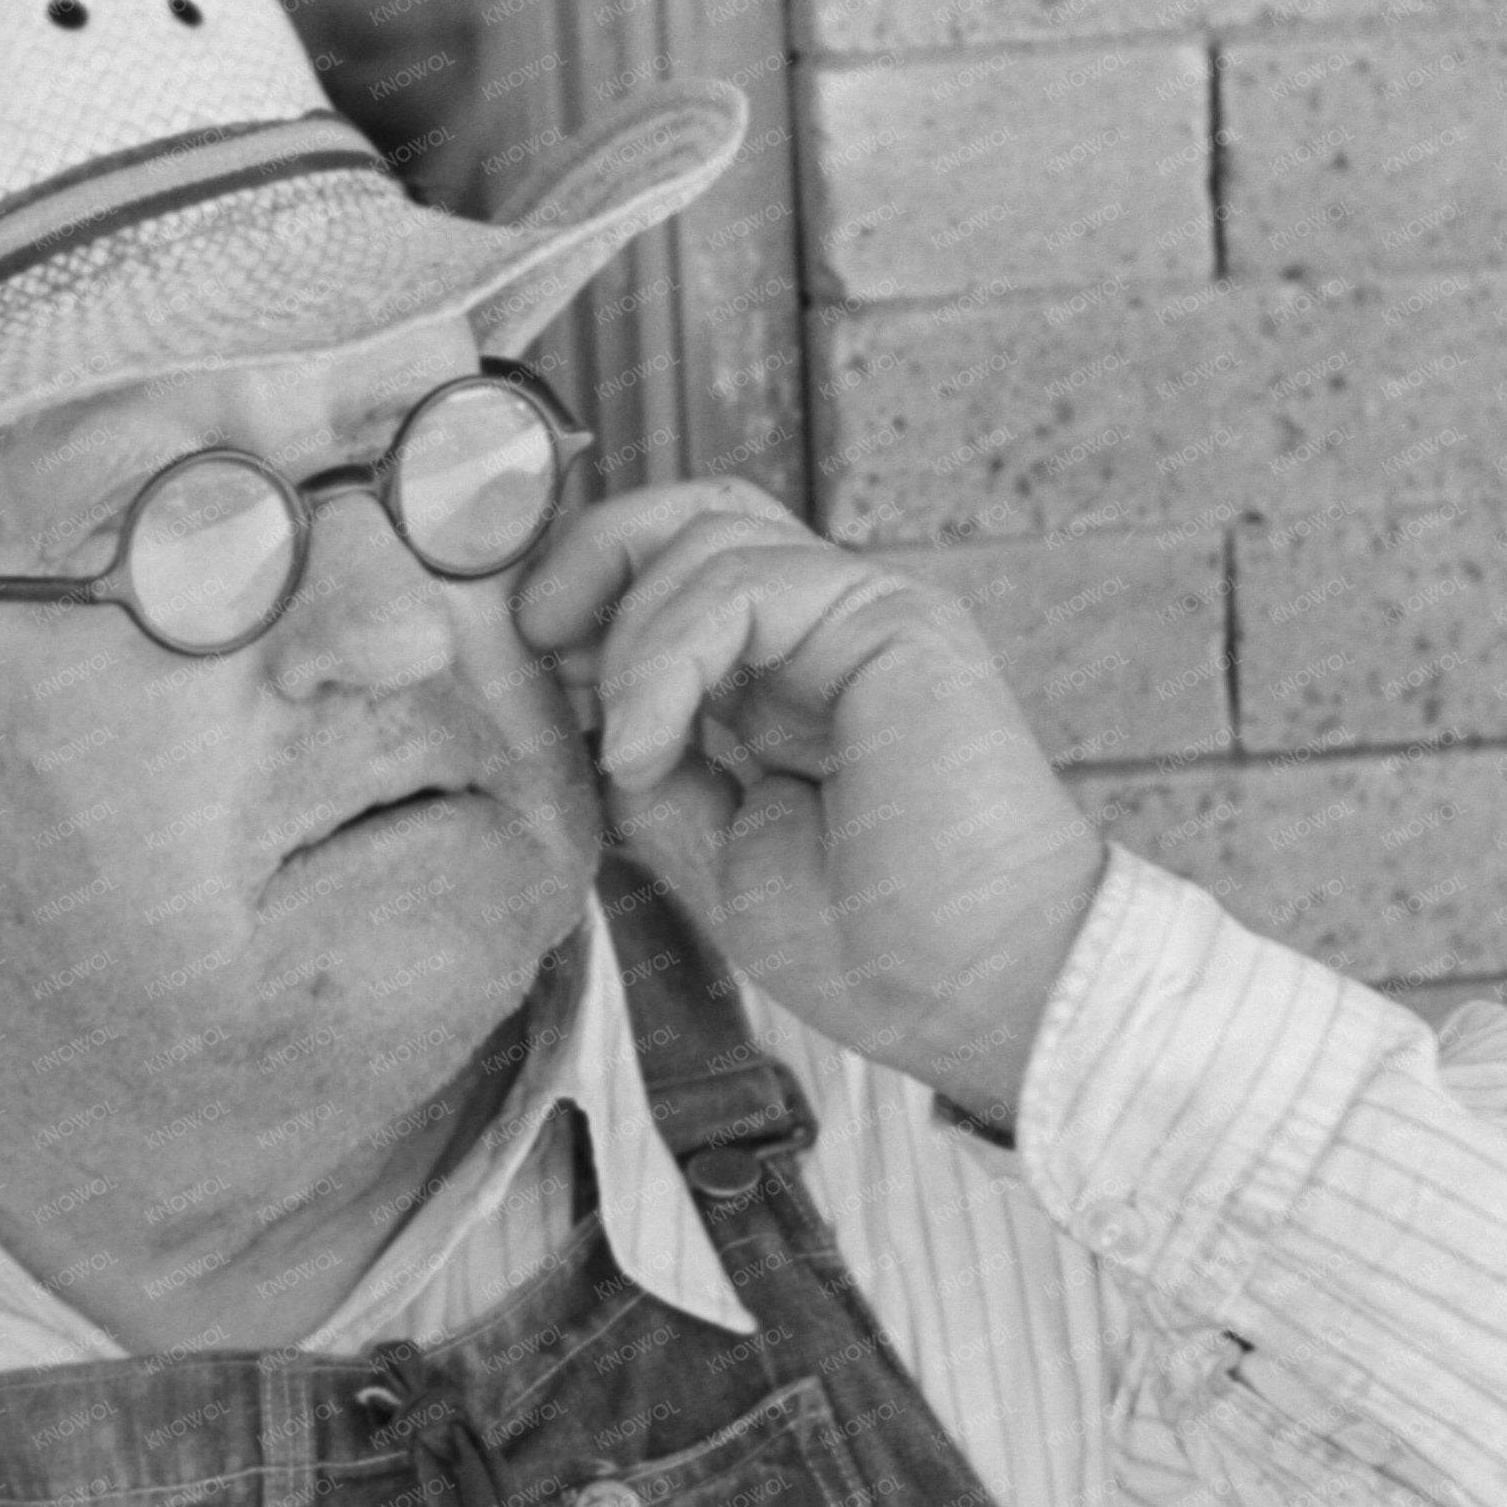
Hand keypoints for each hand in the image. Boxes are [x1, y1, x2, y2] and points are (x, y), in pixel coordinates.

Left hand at [514, 479, 1106, 1131]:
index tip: (526, 662)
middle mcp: (831, 632)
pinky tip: (655, 744)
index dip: (589, 591)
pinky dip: (669, 654)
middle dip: (590, 555)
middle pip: (694, 516)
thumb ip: (651, 768)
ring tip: (631, 755)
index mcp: (791, 681)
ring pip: (708, 535)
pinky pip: (745, 582)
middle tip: (533, 636)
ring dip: (629, 639)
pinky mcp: (893, 619)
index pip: (680, 573)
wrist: (980, 990)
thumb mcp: (712, 853)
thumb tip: (576, 706)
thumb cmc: (878, 947)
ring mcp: (866, 616)